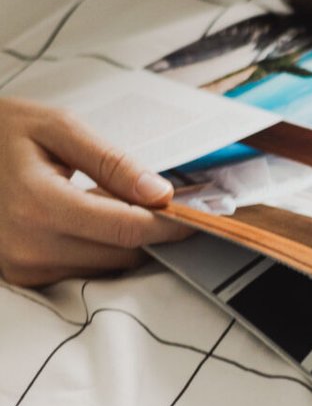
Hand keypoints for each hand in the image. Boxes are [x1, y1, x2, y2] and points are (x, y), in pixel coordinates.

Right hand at [0, 98, 192, 289]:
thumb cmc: (2, 133)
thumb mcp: (55, 128)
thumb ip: (110, 160)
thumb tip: (160, 193)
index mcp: (38, 204)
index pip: (126, 229)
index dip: (169, 225)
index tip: (197, 216)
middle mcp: (29, 246)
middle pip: (122, 256)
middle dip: (146, 231)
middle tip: (149, 199)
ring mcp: (23, 268)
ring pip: (106, 268)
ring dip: (120, 242)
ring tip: (102, 201)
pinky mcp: (23, 278)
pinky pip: (82, 272)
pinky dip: (95, 249)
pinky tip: (81, 219)